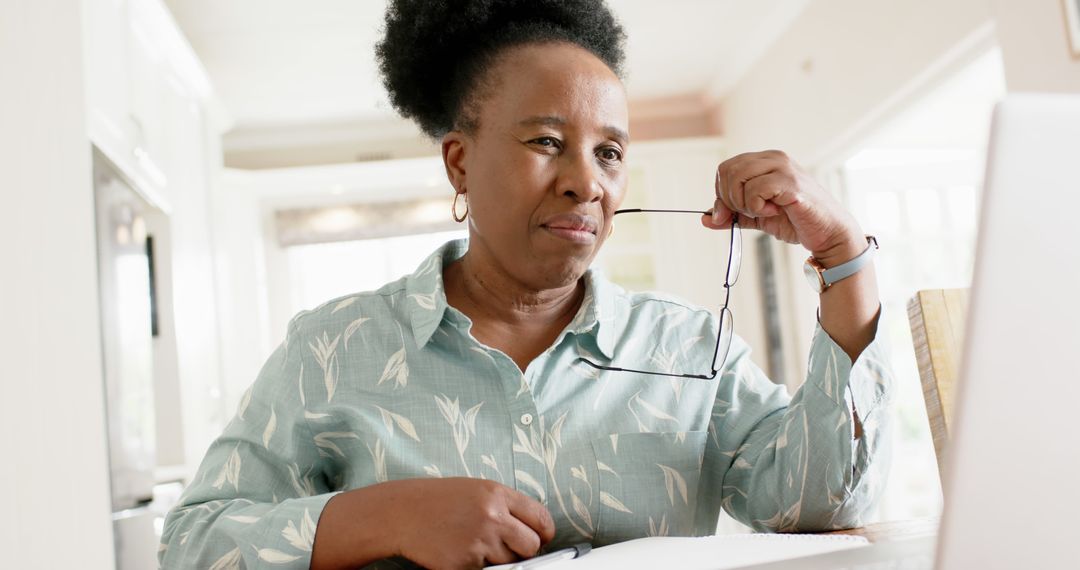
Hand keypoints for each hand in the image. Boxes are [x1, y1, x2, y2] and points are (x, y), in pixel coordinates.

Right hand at [390, 478, 554, 568]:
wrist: (403, 513)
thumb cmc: (440, 500)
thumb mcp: (477, 490)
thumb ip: (507, 506)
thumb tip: (535, 529)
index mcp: (498, 495)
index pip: (541, 519)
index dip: (544, 533)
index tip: (540, 538)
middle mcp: (492, 517)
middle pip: (531, 546)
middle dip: (524, 550)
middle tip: (508, 546)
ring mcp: (478, 542)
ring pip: (509, 562)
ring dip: (498, 558)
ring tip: (475, 543)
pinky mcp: (464, 564)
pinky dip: (475, 565)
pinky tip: (459, 550)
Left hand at [700, 150, 864, 265]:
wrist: (827, 233)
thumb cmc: (795, 221)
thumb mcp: (756, 217)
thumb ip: (732, 215)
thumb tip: (705, 218)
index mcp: (765, 161)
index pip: (725, 168)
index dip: (721, 193)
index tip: (733, 212)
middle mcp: (774, 158)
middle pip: (727, 170)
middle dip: (729, 199)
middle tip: (750, 213)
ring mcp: (783, 167)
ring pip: (738, 178)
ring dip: (744, 203)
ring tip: (765, 211)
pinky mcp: (790, 182)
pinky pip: (755, 190)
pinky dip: (757, 207)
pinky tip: (776, 211)